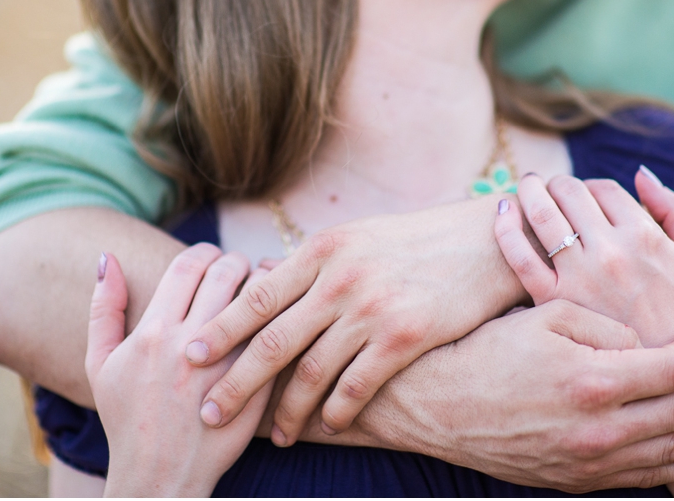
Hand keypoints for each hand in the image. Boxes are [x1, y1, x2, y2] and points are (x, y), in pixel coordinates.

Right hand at [85, 245, 272, 496]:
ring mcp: (227, 365)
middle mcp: (190, 344)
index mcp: (153, 332)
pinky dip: (281, 315)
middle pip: (226, 272)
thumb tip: (109, 257)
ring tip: (260, 288)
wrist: (158, 476)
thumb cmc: (126, 418)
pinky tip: (278, 315)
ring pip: (258, 298)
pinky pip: (276, 334)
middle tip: (238, 269)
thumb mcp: (100, 363)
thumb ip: (104, 307)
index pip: (188, 265)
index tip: (210, 257)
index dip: (203, 252)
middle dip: (235, 261)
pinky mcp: (255, 385)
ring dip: (262, 282)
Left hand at [184, 194, 525, 443]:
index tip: (190, 353)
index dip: (221, 328)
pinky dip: (337, 409)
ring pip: (312, 371)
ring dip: (289, 410)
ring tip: (279, 436)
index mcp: (323, 249)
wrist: (482, 243)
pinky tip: (327, 423)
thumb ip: (314, 262)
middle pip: (272, 341)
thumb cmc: (415, 241)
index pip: (258, 295)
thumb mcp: (358, 237)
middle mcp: (340, 278)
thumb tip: (263, 279)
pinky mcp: (404, 337)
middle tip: (208, 412)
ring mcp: (372, 309)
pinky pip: (357, 385)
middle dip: (235, 383)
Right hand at [358, 300, 673, 492]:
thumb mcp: (544, 317)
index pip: (672, 369)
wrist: (437, 404)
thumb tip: (644, 344)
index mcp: (592, 382)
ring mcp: (589, 462)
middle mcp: (598, 431)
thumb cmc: (487, 351)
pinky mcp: (576, 480)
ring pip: (673, 451)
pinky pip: (647, 478)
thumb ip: (604, 326)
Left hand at [494, 168, 673, 345]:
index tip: (584, 195)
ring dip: (530, 191)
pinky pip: (519, 255)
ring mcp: (579, 275)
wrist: (665, 370)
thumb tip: (641, 174)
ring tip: (527, 187)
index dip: (591, 185)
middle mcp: (610, 250)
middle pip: (570, 192)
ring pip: (542, 214)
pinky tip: (503, 211)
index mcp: (645, 236)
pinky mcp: (552, 298)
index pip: (603, 188)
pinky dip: (505, 227)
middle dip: (558, 183)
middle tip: (550, 187)